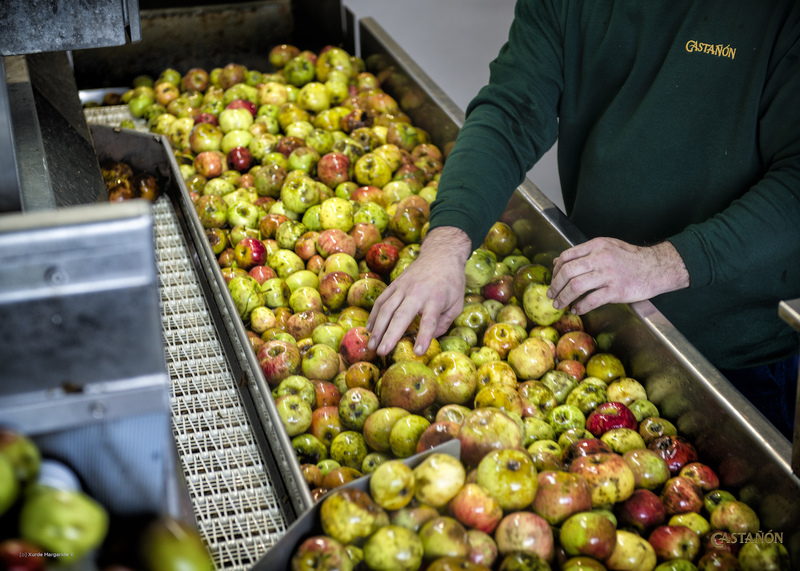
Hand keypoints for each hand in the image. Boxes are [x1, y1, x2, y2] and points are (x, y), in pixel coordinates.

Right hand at [367, 226, 471, 356]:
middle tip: (382, 352)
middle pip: (401, 315)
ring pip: (386, 308)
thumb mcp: (457, 302)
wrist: (441, 254)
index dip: (424, 336)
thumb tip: (431, 338)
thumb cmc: (451, 281)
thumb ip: (445, 322)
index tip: (418, 352)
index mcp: (435, 298)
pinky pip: (381, 300)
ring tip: (372, 345)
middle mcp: (417, 292)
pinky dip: (374, 315)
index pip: (429, 320)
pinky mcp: (395, 284)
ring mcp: (403, 287)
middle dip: (390, 335)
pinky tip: (369, 329)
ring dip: (377, 328)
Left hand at [547, 237, 689, 313]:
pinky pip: (592, 300)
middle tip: (551, 294)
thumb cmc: (631, 258)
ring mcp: (609, 274)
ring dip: (564, 297)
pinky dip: (580, 306)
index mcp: (597, 246)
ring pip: (576, 286)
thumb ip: (584, 253)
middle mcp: (601, 258)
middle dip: (555, 285)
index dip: (556, 270)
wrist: (657, 267)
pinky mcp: (617, 290)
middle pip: (568, 272)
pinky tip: (577, 309)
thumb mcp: (607, 247)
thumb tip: (557, 261)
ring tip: (560, 304)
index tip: (554, 279)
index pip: (567, 256)